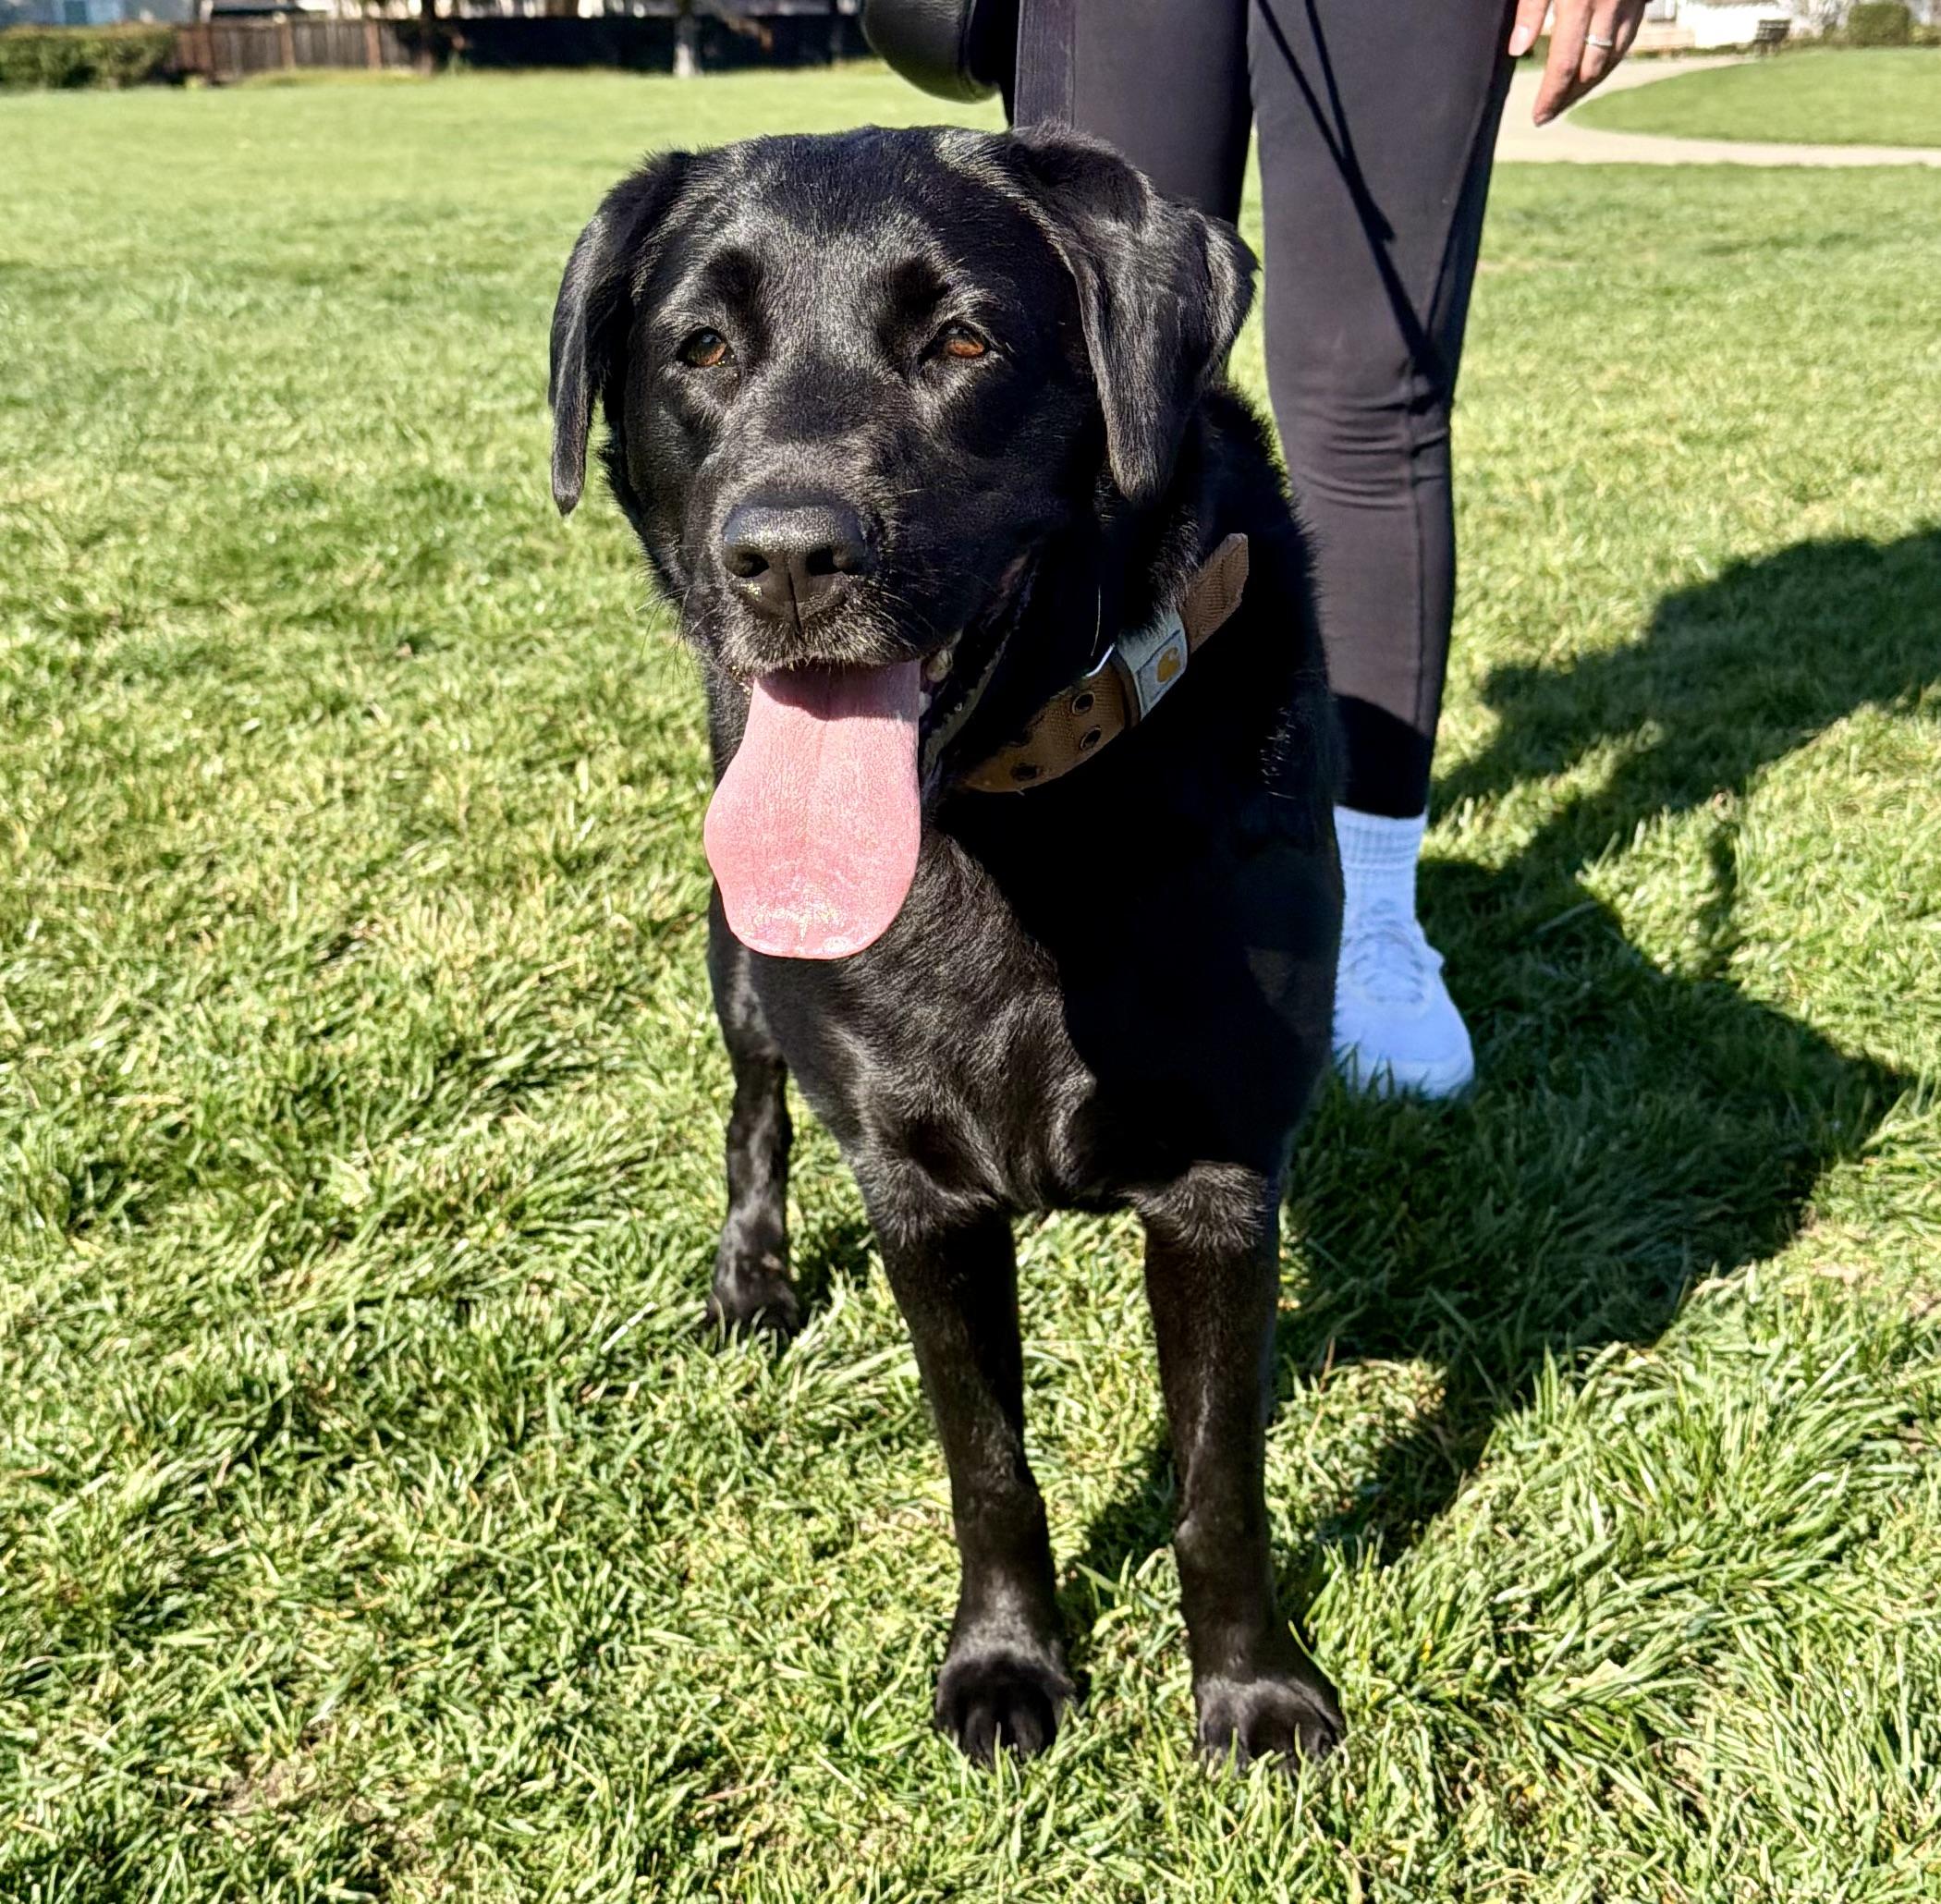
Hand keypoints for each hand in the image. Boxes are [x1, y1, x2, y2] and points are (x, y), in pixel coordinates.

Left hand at [1509, 0, 1650, 124]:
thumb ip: (1530, 8)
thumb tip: (1517, 50)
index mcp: (1579, 4)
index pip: (1563, 66)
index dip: (1551, 97)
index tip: (1538, 117)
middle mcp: (1609, 8)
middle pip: (1591, 71)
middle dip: (1569, 98)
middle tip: (1549, 113)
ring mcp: (1630, 4)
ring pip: (1613, 59)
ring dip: (1590, 84)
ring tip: (1568, 99)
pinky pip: (1628, 39)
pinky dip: (1610, 61)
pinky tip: (1595, 70)